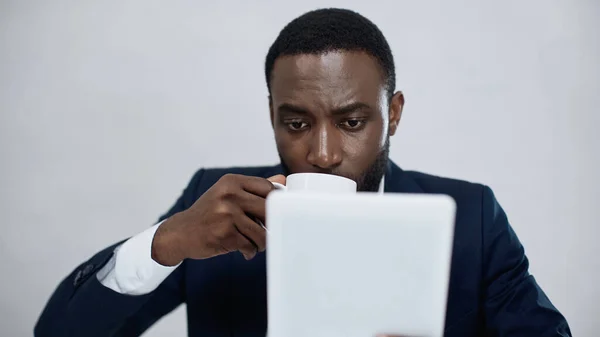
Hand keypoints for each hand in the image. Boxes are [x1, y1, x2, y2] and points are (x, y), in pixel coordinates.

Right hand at [151, 173, 285, 265]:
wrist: (181, 232)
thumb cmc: (209, 213)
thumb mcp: (227, 194)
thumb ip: (254, 188)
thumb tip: (283, 181)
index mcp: (232, 181)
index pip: (268, 188)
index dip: (277, 203)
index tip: (276, 213)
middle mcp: (229, 195)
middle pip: (268, 210)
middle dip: (271, 224)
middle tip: (266, 231)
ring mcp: (227, 214)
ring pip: (262, 232)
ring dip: (261, 242)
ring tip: (254, 243)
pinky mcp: (224, 234)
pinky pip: (250, 246)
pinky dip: (250, 251)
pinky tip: (243, 250)